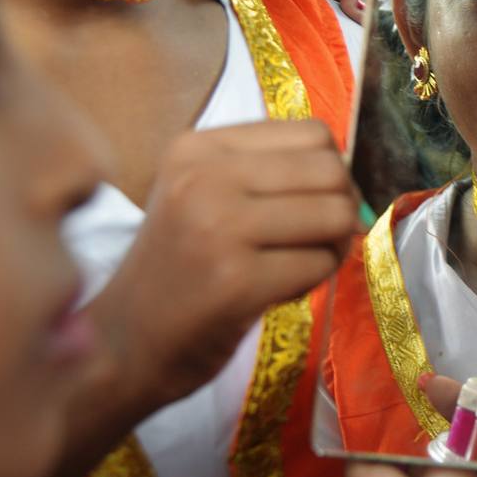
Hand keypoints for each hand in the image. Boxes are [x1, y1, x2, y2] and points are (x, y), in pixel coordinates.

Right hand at [96, 120, 358, 409]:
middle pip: (330, 170)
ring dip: (332, 248)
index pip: (312, 134)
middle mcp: (203, 177)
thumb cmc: (178, 269)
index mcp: (197, 147)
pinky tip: (278, 293)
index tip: (313, 205)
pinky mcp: (235, 281)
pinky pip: (319, 265)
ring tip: (297, 266)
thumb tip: (353, 178)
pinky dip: (314, 282)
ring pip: (334, 215)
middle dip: (341, 209)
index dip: (331, 173)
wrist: (123, 342)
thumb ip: (268, 173)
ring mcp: (217, 227)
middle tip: (317, 242)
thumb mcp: (203, 196)